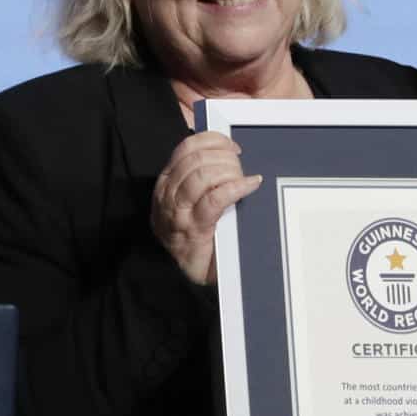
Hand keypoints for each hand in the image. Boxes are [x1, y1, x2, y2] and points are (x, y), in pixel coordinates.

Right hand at [150, 132, 260, 283]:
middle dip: (224, 157)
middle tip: (241, 167)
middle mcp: (167, 195)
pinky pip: (215, 199)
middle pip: (196, 159)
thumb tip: (228, 153)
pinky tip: (251, 184)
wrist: (190, 274)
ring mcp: (178, 213)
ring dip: (230, 172)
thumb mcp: (192, 201)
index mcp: (165, 183)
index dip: (212, 141)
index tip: (232, 146)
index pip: (185, 148)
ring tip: (244, 179)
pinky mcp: (193, 229)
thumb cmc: (197, 235)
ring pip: (203, 176)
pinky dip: (236, 187)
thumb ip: (201, 179)